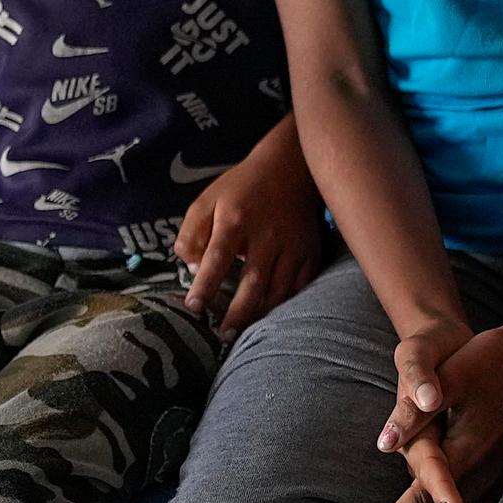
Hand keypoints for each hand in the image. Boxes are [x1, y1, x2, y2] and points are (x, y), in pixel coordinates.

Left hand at [173, 134, 324, 335]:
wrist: (290, 168)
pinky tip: (273, 313)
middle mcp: (267, 236)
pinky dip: (287, 302)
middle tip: (223, 335)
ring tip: (245, 332)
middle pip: (252, 283)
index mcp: (236, 221)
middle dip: (237, 313)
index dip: (204, 286)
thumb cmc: (242, 188)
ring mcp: (293, 246)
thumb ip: (191, 233)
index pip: (217, 259)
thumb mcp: (206, 201)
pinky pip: (300, 285)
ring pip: (279, 289)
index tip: (194, 308)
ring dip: (261, 314)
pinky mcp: (310, 252)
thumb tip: (192, 267)